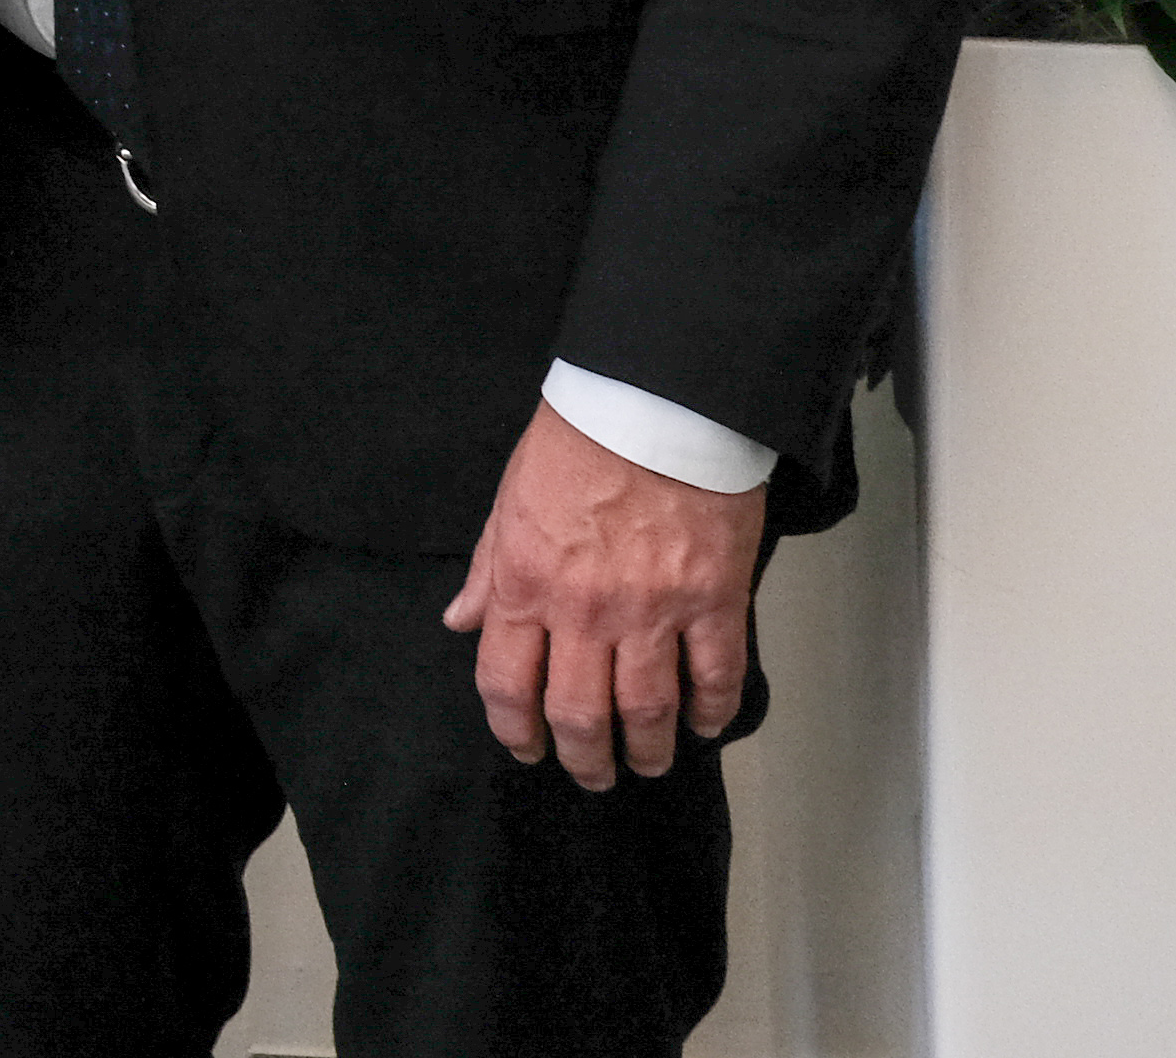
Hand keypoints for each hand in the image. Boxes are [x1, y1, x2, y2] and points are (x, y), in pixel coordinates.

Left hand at [442, 400, 772, 787]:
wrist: (656, 402)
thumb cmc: (575, 442)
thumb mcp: (508, 500)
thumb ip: (486, 569)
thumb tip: (460, 621)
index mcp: (524, 584)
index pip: (506, 683)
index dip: (513, 729)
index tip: (525, 749)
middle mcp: (583, 610)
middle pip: (577, 714)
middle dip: (583, 758)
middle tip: (592, 774)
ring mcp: (652, 611)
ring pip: (646, 711)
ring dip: (645, 751)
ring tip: (646, 765)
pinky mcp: (714, 601)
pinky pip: (716, 677)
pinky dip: (712, 713)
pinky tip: (705, 727)